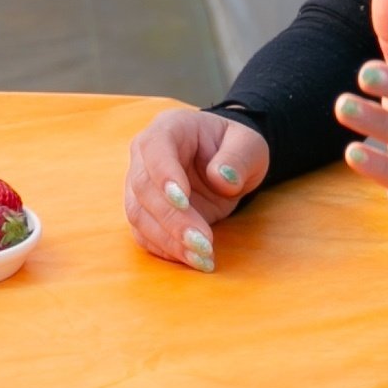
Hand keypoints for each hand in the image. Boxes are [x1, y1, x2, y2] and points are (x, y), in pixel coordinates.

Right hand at [124, 106, 270, 272]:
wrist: (225, 163)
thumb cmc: (234, 148)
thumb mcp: (249, 145)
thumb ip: (238, 157)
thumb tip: (222, 179)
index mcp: (169, 129)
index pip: (155, 148)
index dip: (164, 175)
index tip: (183, 201)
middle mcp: (145, 155)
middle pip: (143, 188)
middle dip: (172, 219)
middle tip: (204, 243)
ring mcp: (140, 185)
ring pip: (138, 215)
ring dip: (168, 240)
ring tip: (201, 259)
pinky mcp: (145, 212)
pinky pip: (144, 234)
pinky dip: (165, 250)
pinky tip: (191, 259)